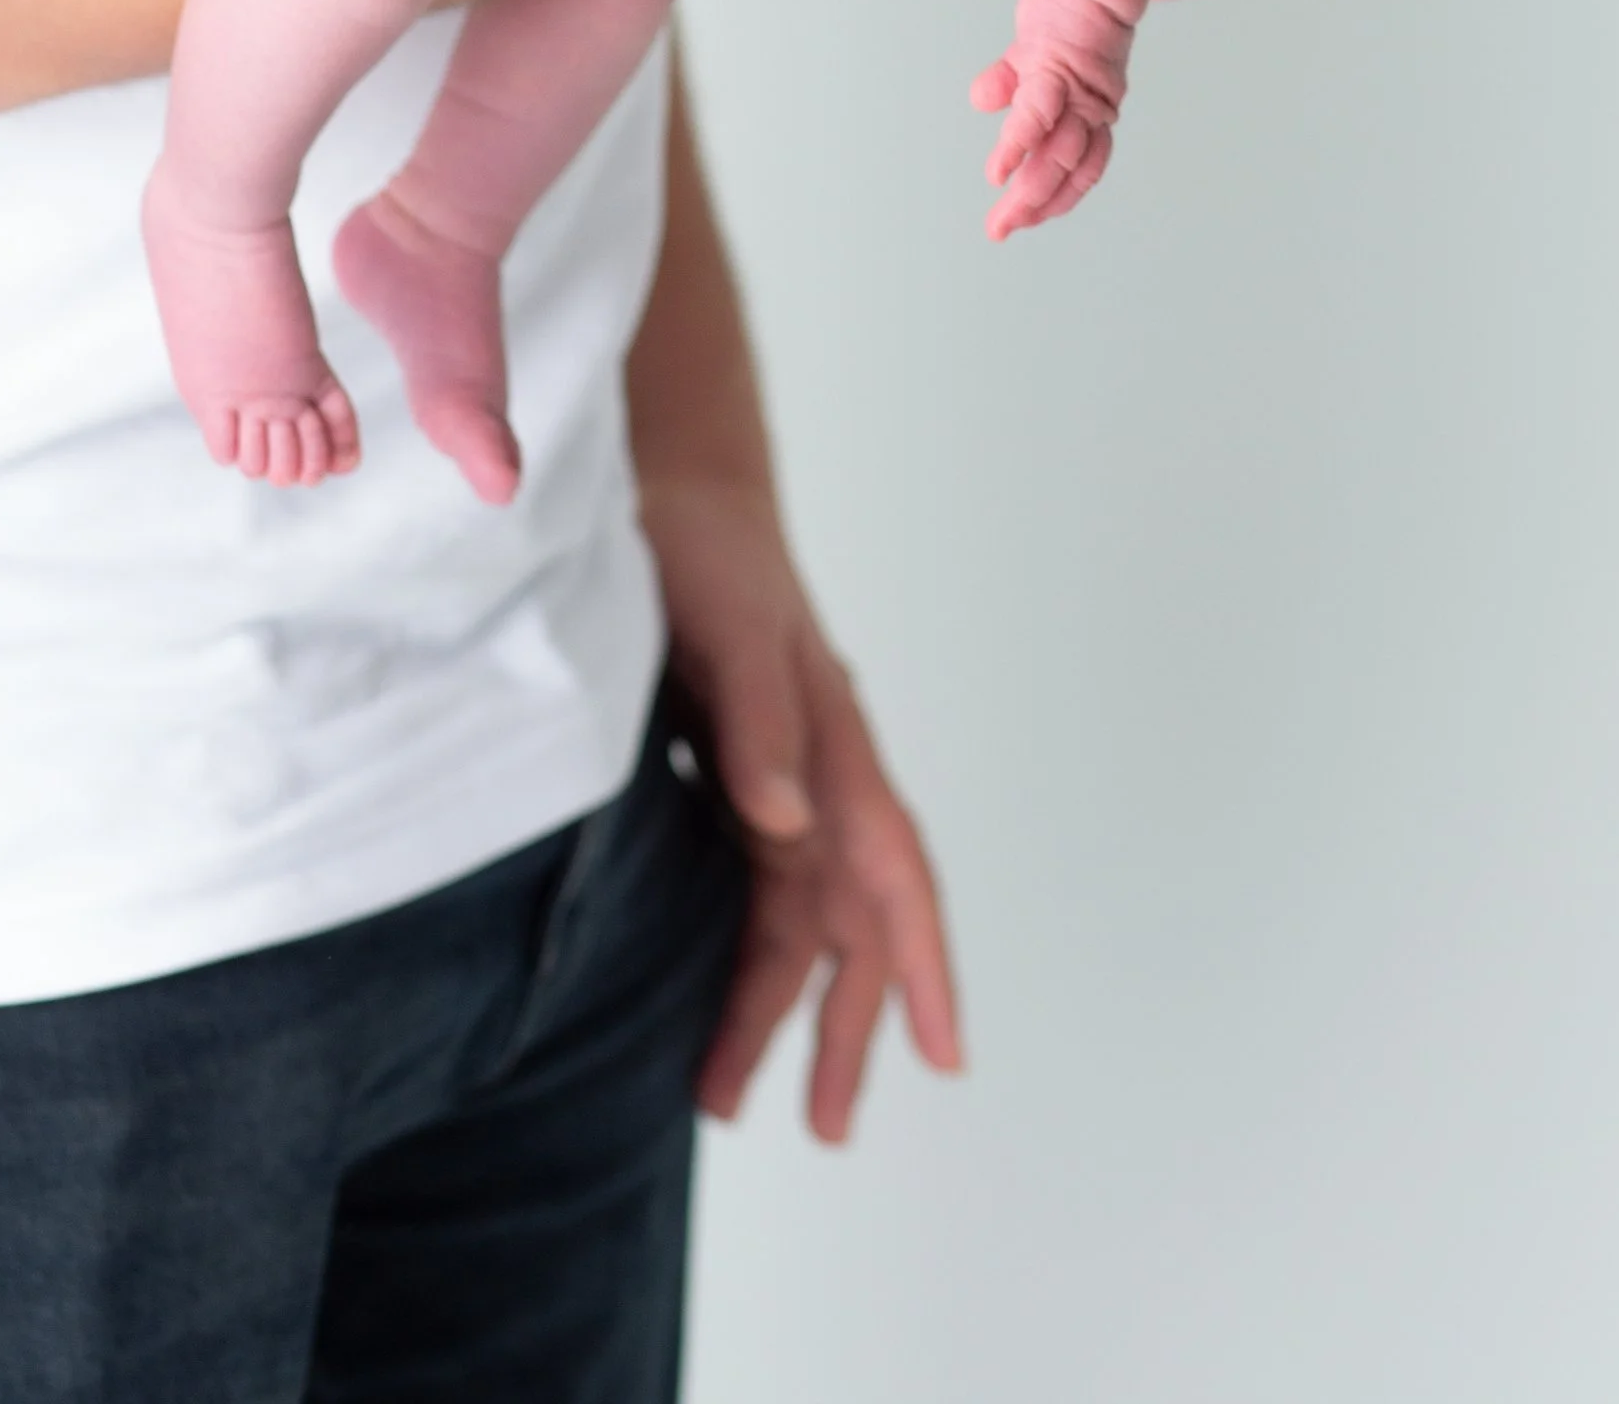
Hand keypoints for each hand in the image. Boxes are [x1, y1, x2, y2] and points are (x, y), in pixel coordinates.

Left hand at [641, 473, 962, 1138]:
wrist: (672, 488)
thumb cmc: (705, 549)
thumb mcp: (726, 629)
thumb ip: (758, 725)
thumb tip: (783, 825)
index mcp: (831, 745)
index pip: (892, 872)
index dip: (920, 962)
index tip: (945, 1050)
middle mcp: (816, 774)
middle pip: (848, 920)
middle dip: (847, 1024)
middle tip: (828, 1129)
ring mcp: (777, 778)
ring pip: (794, 916)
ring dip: (776, 1005)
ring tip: (727, 1098)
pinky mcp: (730, 774)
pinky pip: (750, 887)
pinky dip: (740, 952)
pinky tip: (708, 995)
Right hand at [970, 0, 1137, 238]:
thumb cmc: (1066, 8)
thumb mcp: (1032, 52)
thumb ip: (1010, 79)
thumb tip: (982, 101)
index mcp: (1092, 109)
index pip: (1080, 168)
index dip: (1058, 197)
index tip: (1028, 219)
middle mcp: (1091, 108)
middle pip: (1067, 170)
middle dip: (1035, 207)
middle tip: (999, 231)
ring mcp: (1076, 91)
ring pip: (1055, 154)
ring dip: (1028, 192)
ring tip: (1001, 218)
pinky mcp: (1056, 67)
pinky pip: (1036, 115)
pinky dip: (1017, 145)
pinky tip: (997, 171)